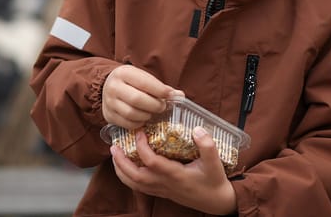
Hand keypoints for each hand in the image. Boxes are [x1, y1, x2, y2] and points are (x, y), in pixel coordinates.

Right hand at [102, 65, 182, 129]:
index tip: (171, 96)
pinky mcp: (108, 115)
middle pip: (137, 99)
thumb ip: (160, 87)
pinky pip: (127, 124)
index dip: (160, 90)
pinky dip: (139, 123)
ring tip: (153, 112)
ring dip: (147, 115)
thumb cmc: (131, 82)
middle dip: (154, 105)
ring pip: (132, 113)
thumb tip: (180, 95)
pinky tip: (144, 118)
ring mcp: (109, 102)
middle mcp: (113, 87)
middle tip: (162, 107)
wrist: (108, 86)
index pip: (144, 83)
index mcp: (124, 73)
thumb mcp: (143, 78)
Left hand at [111, 127, 236, 214]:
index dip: (142, 147)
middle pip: (136, 176)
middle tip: (114, 147)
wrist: (216, 202)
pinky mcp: (162, 192)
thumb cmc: (214, 181)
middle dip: (122, 162)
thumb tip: (197, 128)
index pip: (152, 162)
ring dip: (121, 171)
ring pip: (135, 184)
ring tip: (115, 156)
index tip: (140, 132)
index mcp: (176, 175)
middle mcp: (165, 184)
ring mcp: (162, 190)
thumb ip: (207, 145)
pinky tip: (126, 168)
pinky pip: (140, 187)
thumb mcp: (215, 162)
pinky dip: (129, 178)